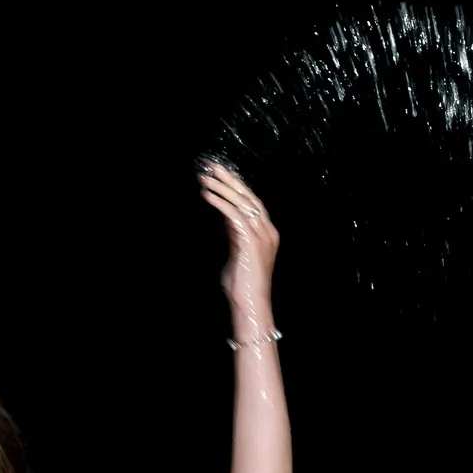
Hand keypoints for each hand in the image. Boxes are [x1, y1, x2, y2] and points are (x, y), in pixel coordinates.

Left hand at [199, 162, 277, 326]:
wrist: (251, 305)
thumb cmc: (242, 286)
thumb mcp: (238, 254)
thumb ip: (234, 236)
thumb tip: (225, 219)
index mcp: (266, 233)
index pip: (252, 202)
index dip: (236, 187)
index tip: (221, 175)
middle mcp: (267, 231)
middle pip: (248, 197)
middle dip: (230, 180)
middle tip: (213, 166)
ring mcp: (261, 235)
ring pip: (241, 202)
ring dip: (222, 188)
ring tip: (205, 178)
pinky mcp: (250, 241)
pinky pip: (234, 215)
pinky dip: (220, 203)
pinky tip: (208, 196)